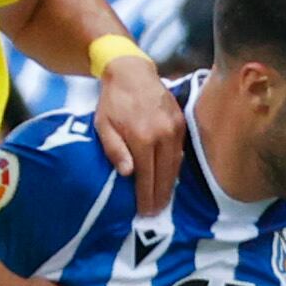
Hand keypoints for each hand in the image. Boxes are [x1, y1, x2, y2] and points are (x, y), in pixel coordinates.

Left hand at [93, 53, 182, 215]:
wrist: (131, 71)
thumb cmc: (112, 102)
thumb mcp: (103, 126)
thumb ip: (115, 150)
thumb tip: (129, 174)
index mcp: (142, 138)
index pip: (146, 177)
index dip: (146, 197)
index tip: (144, 213)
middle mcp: (163, 135)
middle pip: (164, 175)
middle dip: (160, 197)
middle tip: (156, 214)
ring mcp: (175, 128)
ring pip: (175, 165)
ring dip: (170, 185)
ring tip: (163, 201)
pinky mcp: (181, 122)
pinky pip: (180, 152)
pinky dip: (175, 168)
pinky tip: (169, 178)